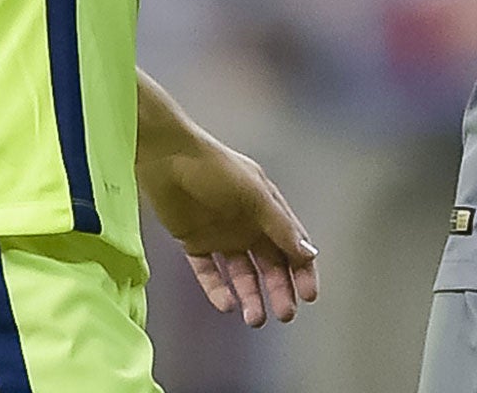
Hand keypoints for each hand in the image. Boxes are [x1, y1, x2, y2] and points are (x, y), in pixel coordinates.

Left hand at [139, 130, 318, 326]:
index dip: (302, 270)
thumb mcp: (255, 194)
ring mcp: (221, 235)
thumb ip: (280, 226)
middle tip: (285, 314)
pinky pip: (209, 272)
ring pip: (241, 274)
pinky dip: (217, 289)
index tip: (308, 295)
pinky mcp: (194, 242)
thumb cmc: (215, 168)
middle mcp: (247, 224)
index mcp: (266, 209)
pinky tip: (226, 303)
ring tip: (254, 318)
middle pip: (270, 265)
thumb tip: (310, 254)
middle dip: (280, 290)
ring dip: (250, 296)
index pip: (292, 245)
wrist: (165, 157)